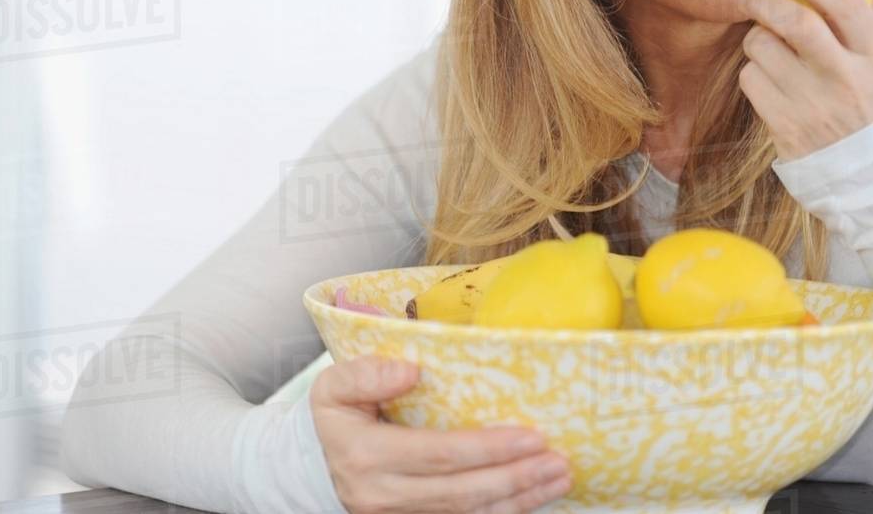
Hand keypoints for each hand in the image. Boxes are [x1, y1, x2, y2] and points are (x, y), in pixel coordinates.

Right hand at [310, 355, 572, 512]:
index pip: (439, 454)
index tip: (530, 435)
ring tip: (558, 477)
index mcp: (368, 455)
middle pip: (462, 492)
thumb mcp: (333, 386)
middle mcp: (384, 495)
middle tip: (558, 460)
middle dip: (516, 478)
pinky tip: (532, 496)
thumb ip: (367, 374)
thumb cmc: (335, 417)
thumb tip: (412, 371)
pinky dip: (502, 511)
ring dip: (520, 499)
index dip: (488, 448)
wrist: (314, 464)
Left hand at [736, 0, 872, 161]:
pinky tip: (770, 80)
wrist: (866, 173)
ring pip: (761, 47)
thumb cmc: (868, 103)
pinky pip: (749, 78)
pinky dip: (752, 71)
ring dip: (756, 38)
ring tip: (771, 49)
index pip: (844, 2)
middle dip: (764, 0)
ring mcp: (812, 104)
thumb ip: (867, 13)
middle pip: (795, 21)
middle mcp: (845, 79)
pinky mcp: (783, 124)